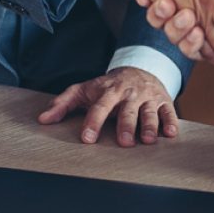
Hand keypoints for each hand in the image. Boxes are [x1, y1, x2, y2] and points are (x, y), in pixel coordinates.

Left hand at [37, 67, 179, 146]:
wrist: (139, 69)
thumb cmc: (107, 86)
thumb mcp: (84, 90)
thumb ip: (63, 103)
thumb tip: (43, 119)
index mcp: (108, 91)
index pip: (99, 107)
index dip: (93, 122)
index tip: (87, 138)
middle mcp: (128, 93)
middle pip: (127, 110)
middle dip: (126, 125)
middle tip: (124, 142)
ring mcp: (147, 97)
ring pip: (149, 112)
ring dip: (148, 126)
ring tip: (146, 140)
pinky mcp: (164, 101)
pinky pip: (168, 112)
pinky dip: (170, 122)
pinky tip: (170, 133)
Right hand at [120, 0, 213, 63]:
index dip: (156, 1)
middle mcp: (207, 5)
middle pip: (171, 20)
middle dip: (162, 17)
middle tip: (167, 5)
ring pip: (182, 38)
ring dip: (176, 32)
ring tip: (185, 17)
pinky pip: (202, 53)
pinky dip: (194, 48)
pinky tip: (196, 34)